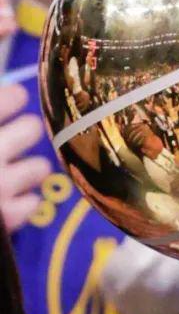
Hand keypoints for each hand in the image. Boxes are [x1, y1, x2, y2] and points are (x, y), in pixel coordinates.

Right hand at [0, 83, 47, 231]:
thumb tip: (5, 98)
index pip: (16, 96)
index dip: (9, 102)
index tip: (4, 108)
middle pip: (32, 128)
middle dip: (18, 135)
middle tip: (2, 144)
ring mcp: (1, 185)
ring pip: (40, 166)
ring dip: (24, 171)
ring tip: (2, 175)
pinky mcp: (7, 216)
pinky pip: (32, 202)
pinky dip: (18, 204)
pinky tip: (0, 202)